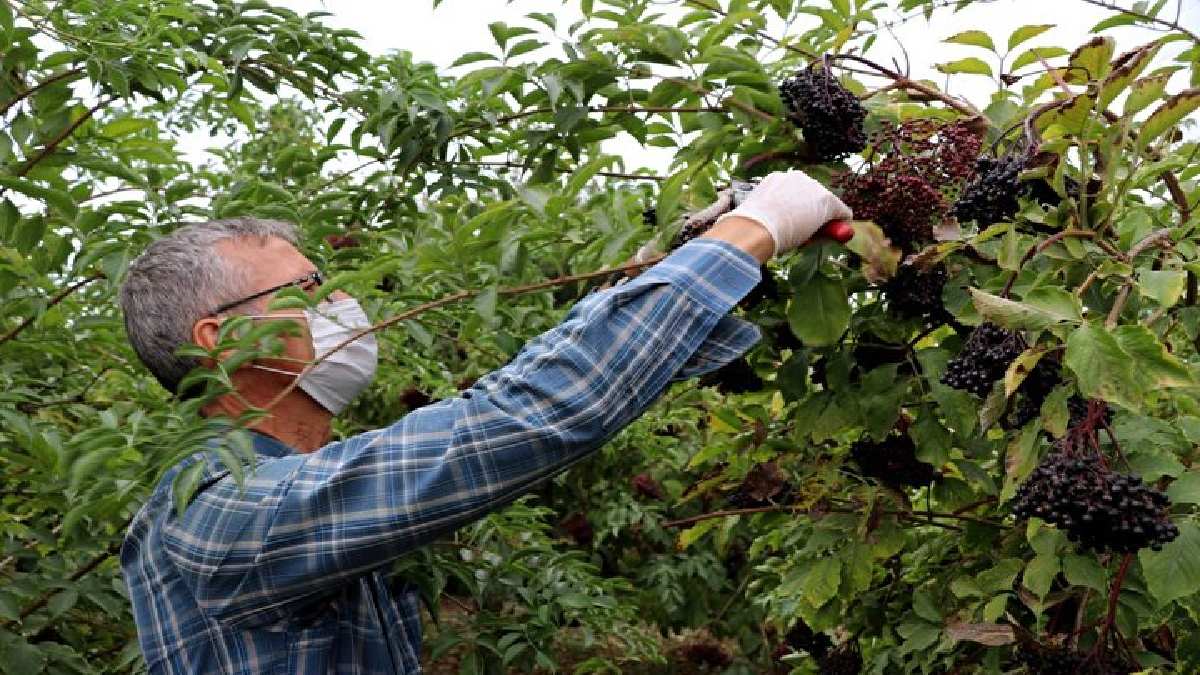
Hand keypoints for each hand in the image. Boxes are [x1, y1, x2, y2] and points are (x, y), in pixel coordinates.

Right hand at [714, 170, 851, 255]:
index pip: (796, 194)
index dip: (797, 212)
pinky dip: (841, 222)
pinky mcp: (828, 201)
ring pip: (826, 207)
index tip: (793, 227)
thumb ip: (767, 216)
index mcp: (777, 179)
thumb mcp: (758, 216)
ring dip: (822, 222)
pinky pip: (841, 211)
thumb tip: (761, 226)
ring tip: (806, 237)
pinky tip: (837, 230)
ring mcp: (813, 188)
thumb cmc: (749, 227)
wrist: (755, 228)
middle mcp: (797, 178)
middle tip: (801, 234)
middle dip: (813, 215)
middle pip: (813, 197)